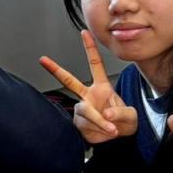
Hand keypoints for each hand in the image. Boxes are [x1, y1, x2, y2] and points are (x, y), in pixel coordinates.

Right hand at [40, 30, 137, 144]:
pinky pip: (85, 125)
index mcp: (102, 87)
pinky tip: (104, 132)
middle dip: (55, 69)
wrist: (119, 138)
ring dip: (99, 121)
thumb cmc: (125, 122)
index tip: (84, 33)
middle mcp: (88, 95)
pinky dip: (97, 130)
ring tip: (112, 129)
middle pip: (69, 80)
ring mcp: (82, 108)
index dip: (90, 48)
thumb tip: (106, 114)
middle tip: (42, 59)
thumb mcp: (131, 116)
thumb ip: (121, 113)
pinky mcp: (79, 122)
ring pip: (85, 111)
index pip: (95, 64)